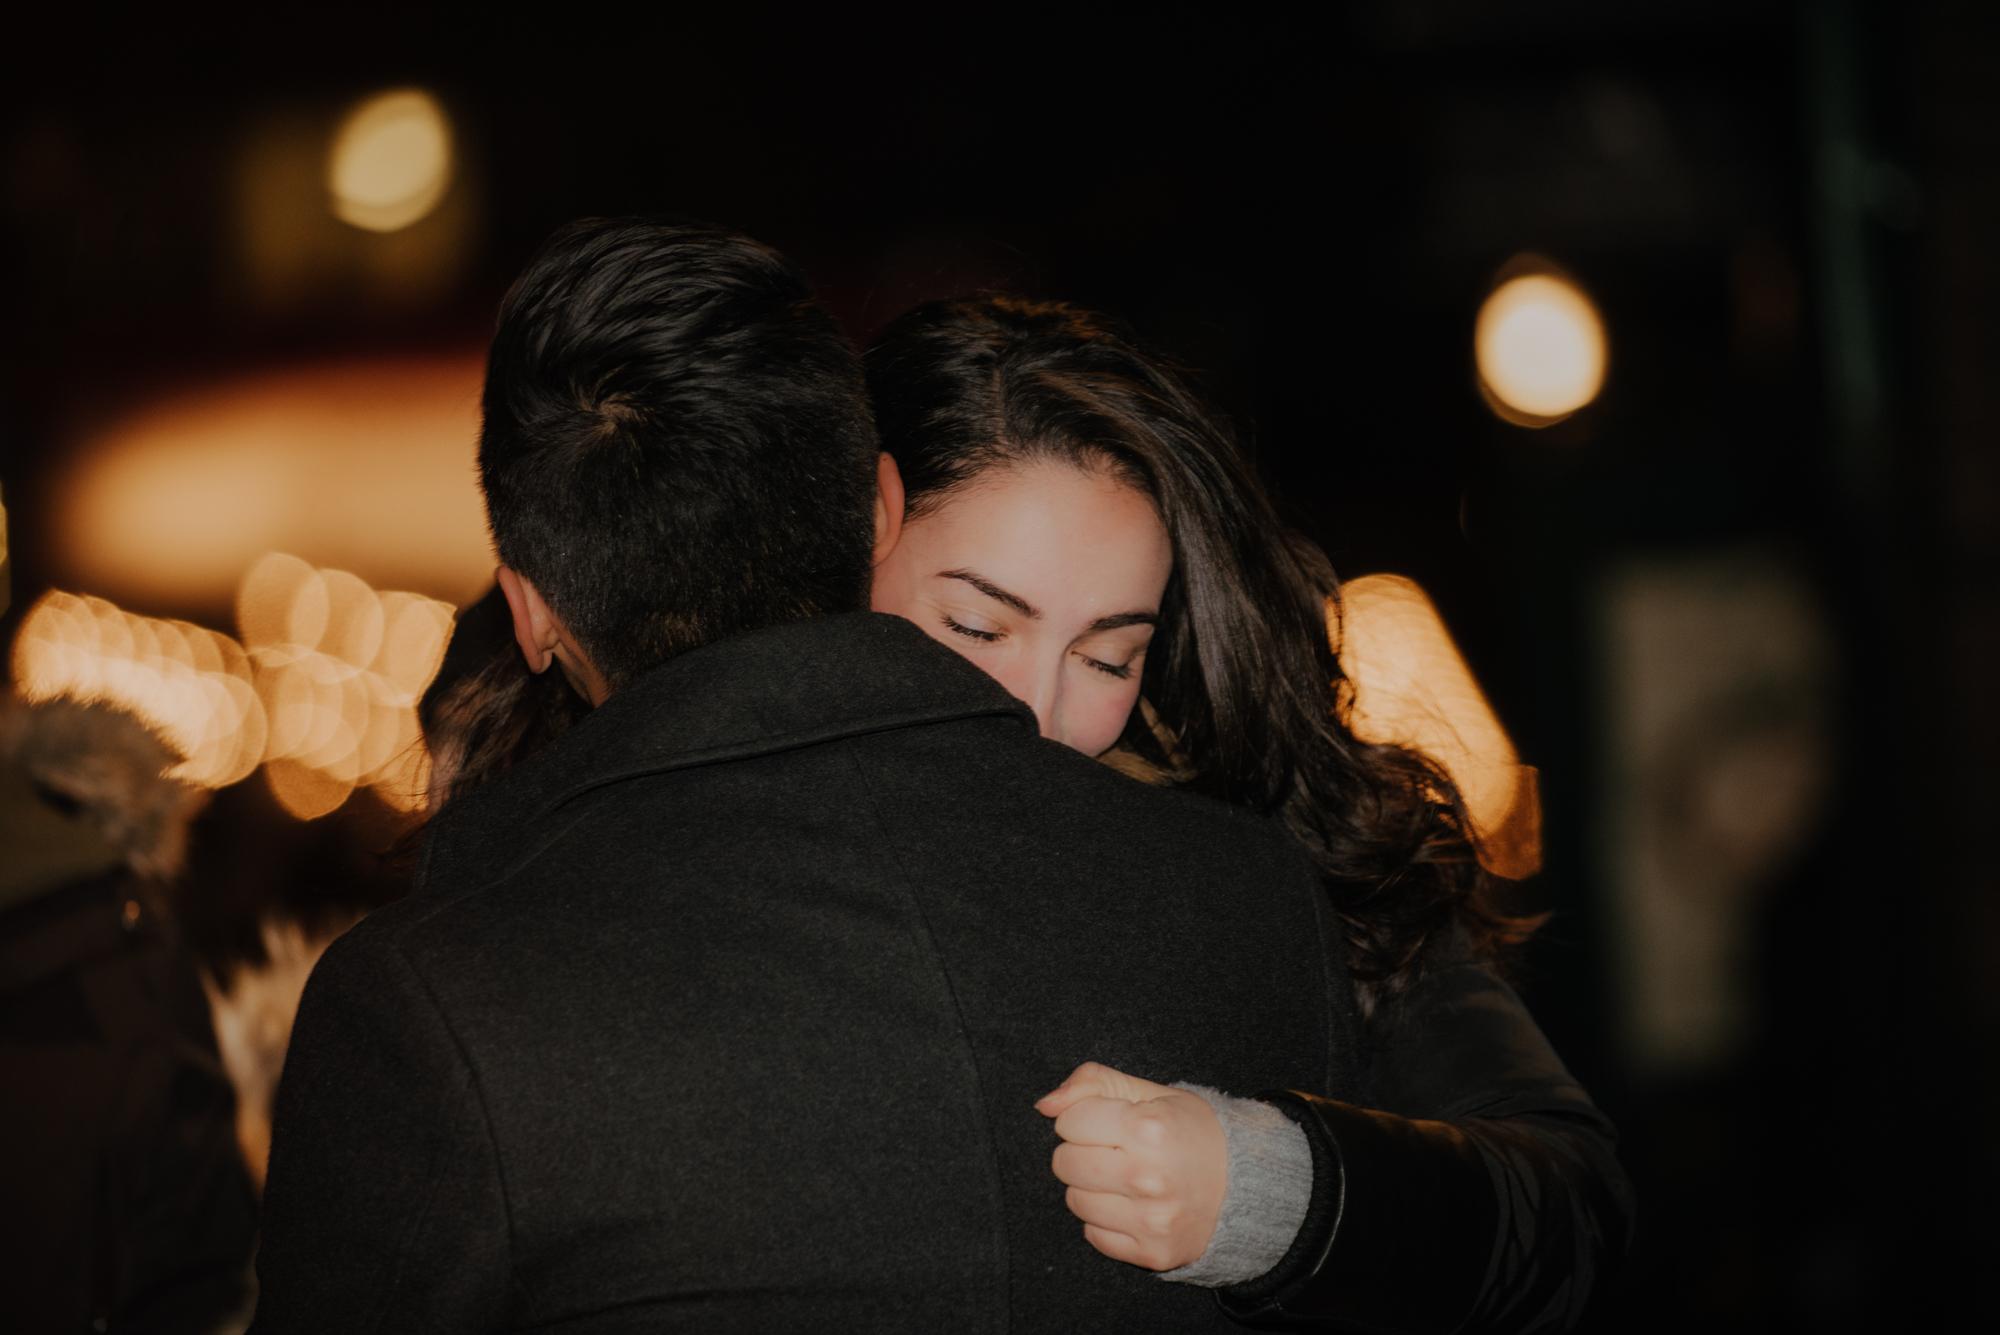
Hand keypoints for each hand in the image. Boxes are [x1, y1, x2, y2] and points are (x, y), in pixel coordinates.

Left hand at [1034, 1061, 1227, 1271]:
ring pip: (1075, 1200)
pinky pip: (1093, 1235)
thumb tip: (1044, 1104)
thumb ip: (1094, 1083)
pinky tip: (1130, 1204)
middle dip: (1081, 1151)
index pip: (1069, 1122)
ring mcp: (1151, 1220)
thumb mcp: (1151, 1092)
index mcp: (1149, 1128)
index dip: (1084, 1118)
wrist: (1247, 1185)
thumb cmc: (1192, 1132)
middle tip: (1112, 1150)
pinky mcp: (1152, 1252)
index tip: (1107, 1122)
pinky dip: (1104, 1219)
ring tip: (1122, 1177)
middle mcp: (1148, 1176)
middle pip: (1065, 1163)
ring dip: (1090, 1187)